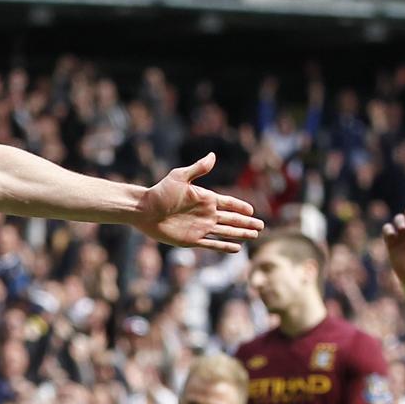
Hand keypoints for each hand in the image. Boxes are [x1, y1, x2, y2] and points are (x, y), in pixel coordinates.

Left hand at [134, 154, 262, 253]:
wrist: (143, 210)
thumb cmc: (159, 192)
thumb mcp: (179, 177)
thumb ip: (198, 169)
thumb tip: (212, 155)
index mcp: (205, 198)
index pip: (228, 203)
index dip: (240, 207)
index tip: (252, 210)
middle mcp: (205, 214)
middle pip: (231, 220)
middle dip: (246, 223)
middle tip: (261, 227)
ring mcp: (199, 228)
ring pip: (226, 232)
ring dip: (240, 234)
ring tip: (254, 236)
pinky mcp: (191, 240)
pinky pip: (212, 244)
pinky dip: (224, 246)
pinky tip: (236, 248)